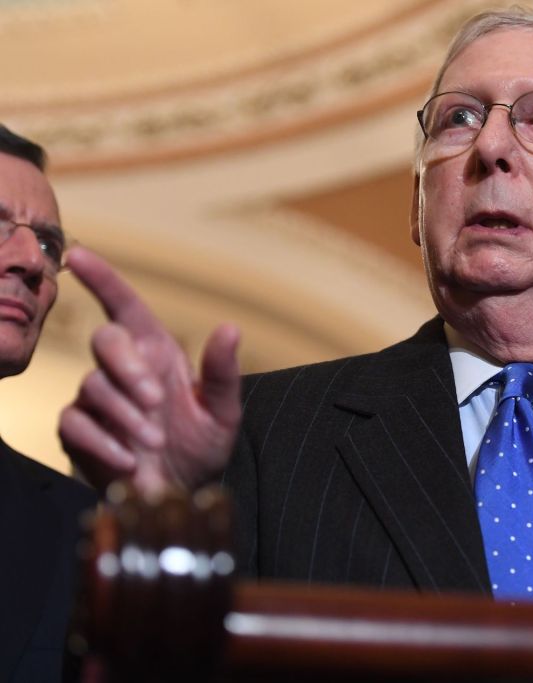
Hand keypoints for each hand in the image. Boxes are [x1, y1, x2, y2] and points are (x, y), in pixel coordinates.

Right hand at [58, 246, 241, 494]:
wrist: (181, 494)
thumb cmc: (201, 446)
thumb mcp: (223, 412)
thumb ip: (223, 373)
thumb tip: (230, 328)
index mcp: (157, 353)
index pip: (125, 306)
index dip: (103, 279)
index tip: (80, 254)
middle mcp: (125, 369)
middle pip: (106, 341)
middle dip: (128, 368)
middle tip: (156, 402)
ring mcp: (97, 399)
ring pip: (93, 386)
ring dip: (126, 415)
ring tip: (154, 443)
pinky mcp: (79, 431)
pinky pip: (76, 424)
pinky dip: (103, 443)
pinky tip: (129, 460)